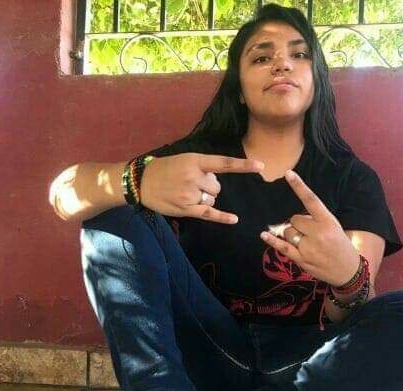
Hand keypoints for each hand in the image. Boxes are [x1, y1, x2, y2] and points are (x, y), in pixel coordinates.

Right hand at [140, 152, 263, 224]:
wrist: (141, 182)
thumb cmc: (165, 169)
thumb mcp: (183, 159)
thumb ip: (202, 167)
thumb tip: (217, 181)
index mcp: (195, 161)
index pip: (223, 163)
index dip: (243, 165)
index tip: (261, 166)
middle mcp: (194, 177)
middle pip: (217, 186)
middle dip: (209, 186)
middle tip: (190, 183)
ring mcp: (190, 194)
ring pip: (213, 198)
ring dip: (205, 197)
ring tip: (186, 192)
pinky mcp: (187, 209)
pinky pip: (209, 213)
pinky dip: (222, 217)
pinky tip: (234, 219)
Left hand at [260, 170, 359, 286]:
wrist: (348, 270)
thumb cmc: (340, 245)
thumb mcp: (334, 227)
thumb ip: (316, 219)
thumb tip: (296, 218)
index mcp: (328, 222)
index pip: (311, 200)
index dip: (299, 186)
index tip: (288, 173)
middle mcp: (318, 233)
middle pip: (294, 219)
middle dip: (298, 223)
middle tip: (310, 232)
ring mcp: (309, 248)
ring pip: (288, 232)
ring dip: (292, 234)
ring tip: (307, 243)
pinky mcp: (301, 259)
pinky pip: (282, 247)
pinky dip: (272, 241)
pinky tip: (264, 235)